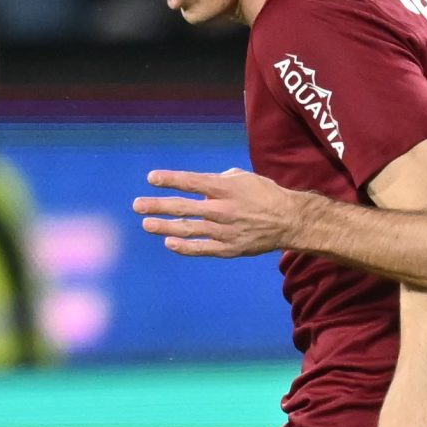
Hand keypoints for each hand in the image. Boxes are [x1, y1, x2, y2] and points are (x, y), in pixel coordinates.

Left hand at [134, 168, 309, 256]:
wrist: (289, 221)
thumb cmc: (265, 195)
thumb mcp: (243, 178)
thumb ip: (218, 180)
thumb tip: (197, 187)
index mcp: (226, 188)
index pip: (192, 182)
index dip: (171, 180)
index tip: (152, 178)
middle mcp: (223, 209)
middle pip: (184, 207)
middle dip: (158, 205)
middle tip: (137, 204)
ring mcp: (225, 231)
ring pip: (189, 229)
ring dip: (165, 227)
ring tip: (146, 224)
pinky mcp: (229, 248)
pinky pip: (202, 248)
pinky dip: (184, 247)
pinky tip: (169, 243)